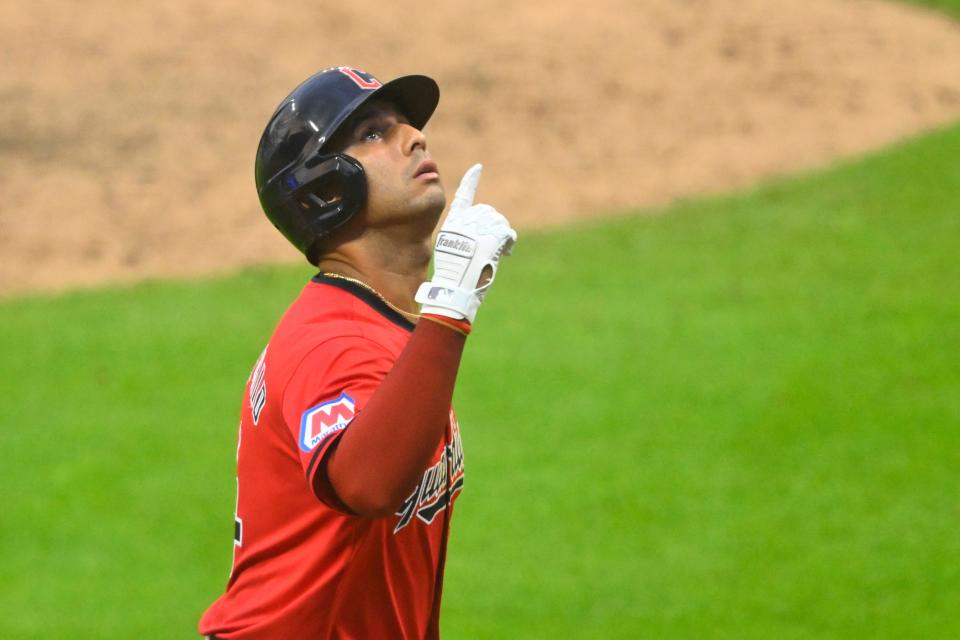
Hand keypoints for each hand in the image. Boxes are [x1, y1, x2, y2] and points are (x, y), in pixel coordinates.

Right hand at [415, 164, 516, 322]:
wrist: (456, 289)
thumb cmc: (453, 278)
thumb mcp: (451, 252)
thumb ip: (464, 237)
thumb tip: (483, 233)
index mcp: (452, 224)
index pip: (462, 197)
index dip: (470, 182)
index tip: (478, 168)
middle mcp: (465, 221)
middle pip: (487, 212)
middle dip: (493, 226)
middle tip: (494, 247)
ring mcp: (478, 227)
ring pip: (499, 222)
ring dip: (501, 235)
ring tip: (497, 254)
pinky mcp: (492, 236)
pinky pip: (507, 232)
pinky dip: (509, 243)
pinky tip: (504, 254)